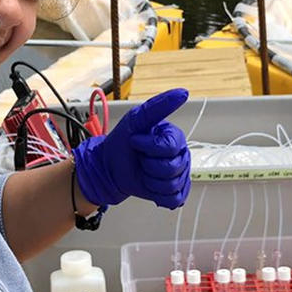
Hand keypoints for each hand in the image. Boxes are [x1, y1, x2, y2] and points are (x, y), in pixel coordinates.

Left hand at [72, 88, 190, 208]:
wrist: (109, 169)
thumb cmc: (121, 143)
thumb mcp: (136, 119)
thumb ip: (158, 106)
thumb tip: (182, 93)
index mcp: (174, 137)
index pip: (170, 146)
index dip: (149, 147)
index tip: (135, 142)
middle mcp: (181, 155)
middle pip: (173, 168)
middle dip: (149, 166)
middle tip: (139, 159)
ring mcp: (179, 175)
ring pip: (172, 185)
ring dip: (150, 180)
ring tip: (143, 171)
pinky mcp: (174, 192)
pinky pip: (173, 199)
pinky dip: (157, 195)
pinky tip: (149, 184)